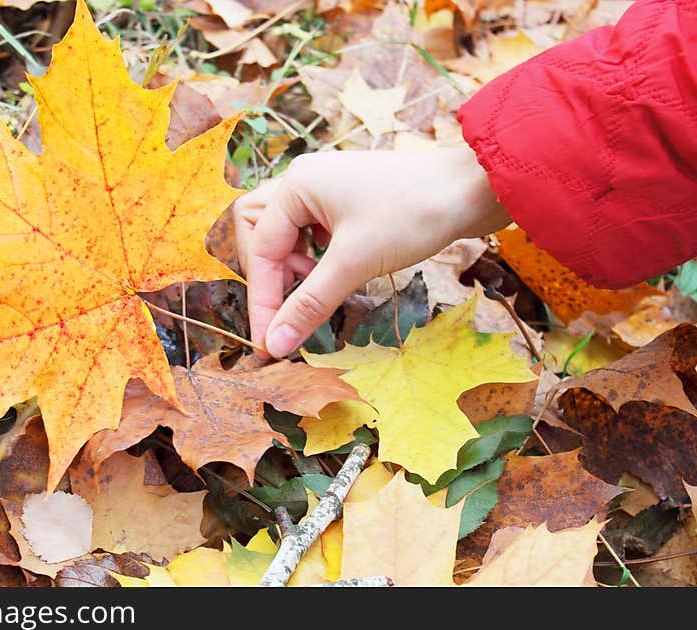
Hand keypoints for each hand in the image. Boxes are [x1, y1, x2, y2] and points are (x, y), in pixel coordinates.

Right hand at [233, 144, 509, 358]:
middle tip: (292, 299)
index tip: (268, 342)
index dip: (263, 301)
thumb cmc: (413, 214)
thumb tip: (275, 345)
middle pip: (259, 231)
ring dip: (292, 264)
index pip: (261, 250)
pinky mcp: (349, 201)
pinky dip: (315, 256)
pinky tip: (336, 269)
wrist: (474, 188)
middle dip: (270, 272)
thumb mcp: (354, 263)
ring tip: (317, 283)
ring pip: (285, 232)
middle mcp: (304, 181)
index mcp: (296, 185)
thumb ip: (309, 304)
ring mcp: (327, 189)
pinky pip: (312, 232)